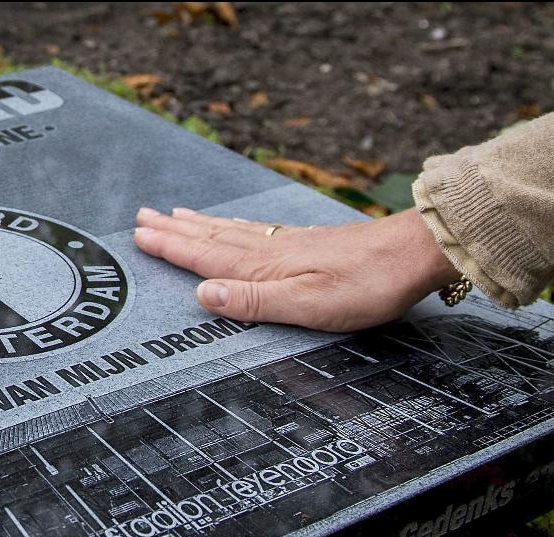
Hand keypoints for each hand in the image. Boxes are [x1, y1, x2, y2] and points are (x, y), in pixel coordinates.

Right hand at [133, 206, 460, 331]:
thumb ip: (252, 300)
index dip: (171, 248)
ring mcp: (288, 242)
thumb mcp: (307, 304)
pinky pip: (254, 230)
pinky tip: (231, 224)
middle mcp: (270, 249)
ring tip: (174, 215)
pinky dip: (232, 225)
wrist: (414, 254)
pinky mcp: (307, 241)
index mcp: (264, 267)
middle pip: (211, 238)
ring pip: (230, 231)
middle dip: (174, 230)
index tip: (139, 236)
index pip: (205, 257)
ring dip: (199, 225)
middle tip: (142, 217)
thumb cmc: (366, 285)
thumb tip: (201, 294)